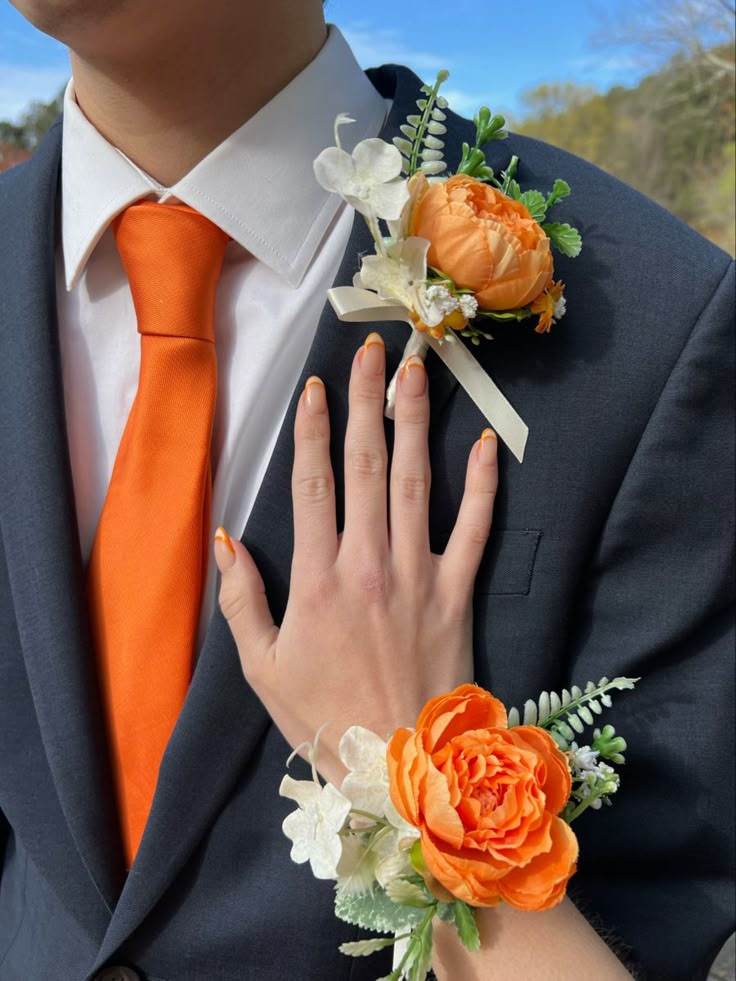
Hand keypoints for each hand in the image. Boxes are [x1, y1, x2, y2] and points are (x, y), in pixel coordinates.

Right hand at [213, 332, 497, 784]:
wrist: (399, 764)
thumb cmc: (324, 717)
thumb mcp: (262, 667)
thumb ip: (241, 601)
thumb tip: (225, 539)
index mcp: (317, 579)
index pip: (312, 485)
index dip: (310, 431)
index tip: (314, 387)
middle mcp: (368, 563)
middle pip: (365, 466)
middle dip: (364, 402)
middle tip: (369, 349)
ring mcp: (418, 574)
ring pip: (416, 481)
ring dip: (413, 421)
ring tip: (415, 370)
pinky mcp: (458, 592)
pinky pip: (474, 528)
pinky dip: (482, 484)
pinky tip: (483, 441)